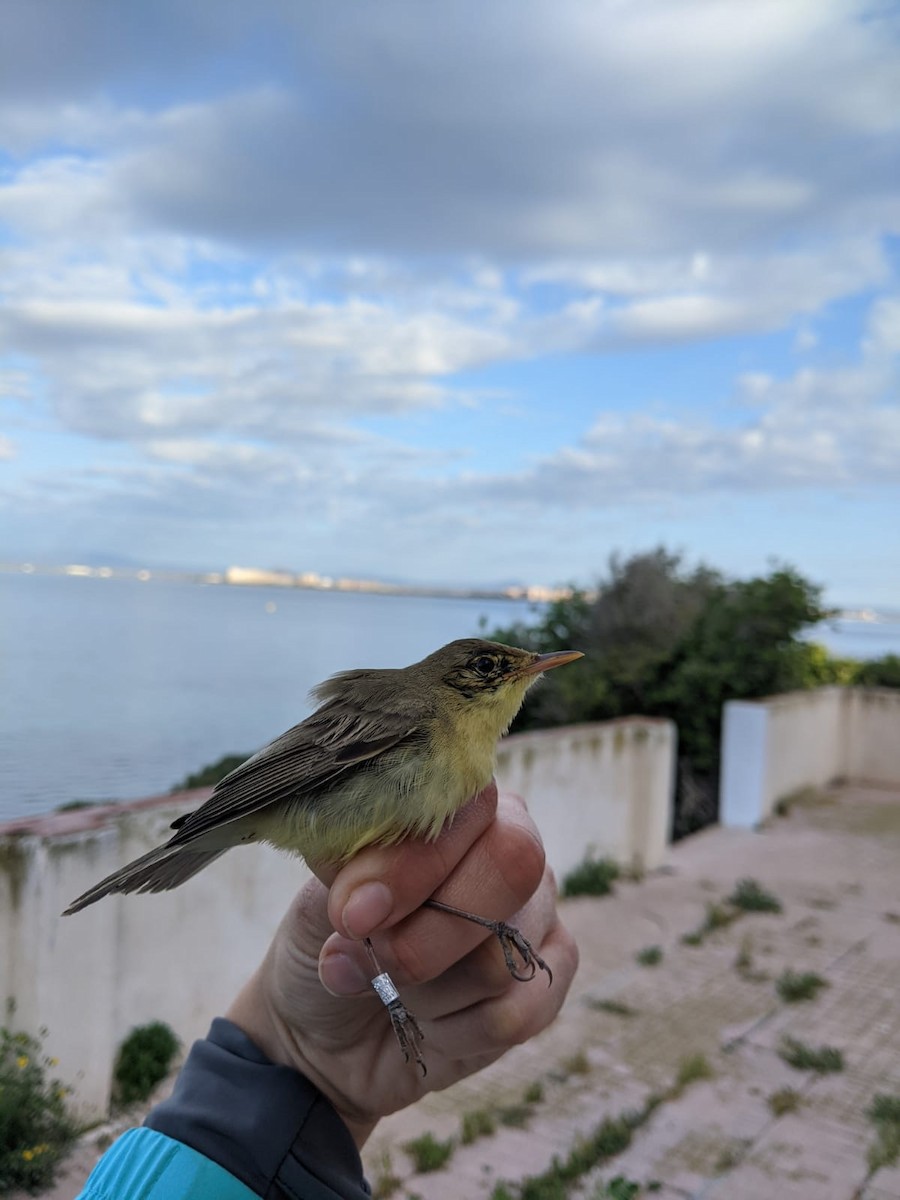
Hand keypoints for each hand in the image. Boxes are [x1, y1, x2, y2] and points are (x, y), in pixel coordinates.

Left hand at [226, 782, 577, 1147]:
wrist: (329, 1033)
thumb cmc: (331, 943)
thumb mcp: (320, 902)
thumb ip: (347, 883)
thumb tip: (368, 905)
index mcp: (458, 803)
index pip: (469, 804)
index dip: (415, 862)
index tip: (355, 914)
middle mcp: (509, 843)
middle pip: (510, 866)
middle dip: (426, 935)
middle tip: (376, 957)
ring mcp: (536, 913)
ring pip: (500, 955)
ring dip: (425, 991)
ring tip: (396, 987)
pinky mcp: (545, 983)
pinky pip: (513, 1015)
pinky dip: (452, 1031)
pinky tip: (431, 1022)